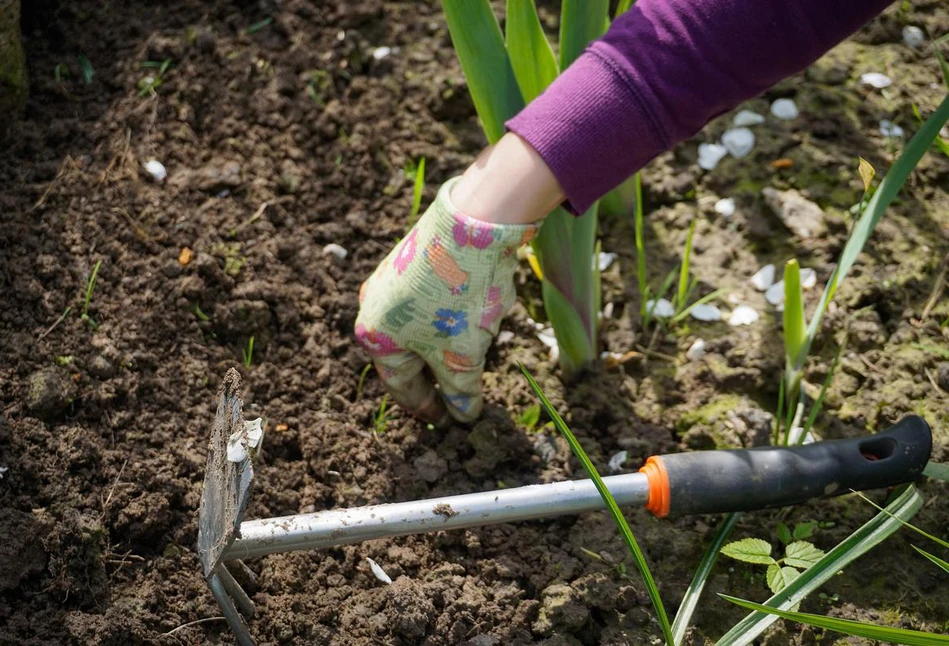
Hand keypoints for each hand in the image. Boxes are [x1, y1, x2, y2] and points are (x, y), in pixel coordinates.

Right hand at [355, 177, 539, 423]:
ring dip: (445, 346)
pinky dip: (449, 319)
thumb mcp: (462, 357)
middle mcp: (373, 307)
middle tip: (460, 395)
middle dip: (437, 376)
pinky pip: (428, 303)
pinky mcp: (413, 259)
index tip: (449, 421)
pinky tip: (474, 317)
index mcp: (374, 337)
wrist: (474, 222)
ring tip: (473, 355)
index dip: (429, 408)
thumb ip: (461, 392)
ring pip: (420, 328)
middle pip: (408, 356)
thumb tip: (464, 415)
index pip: (402, 387)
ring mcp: (391, 279)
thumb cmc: (459, 298)